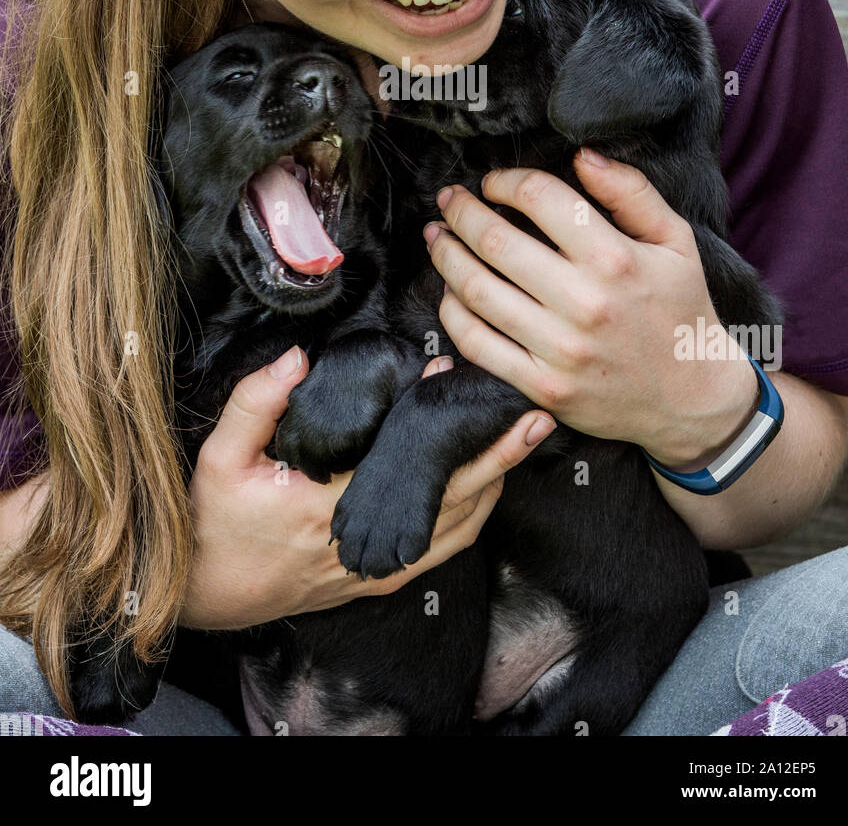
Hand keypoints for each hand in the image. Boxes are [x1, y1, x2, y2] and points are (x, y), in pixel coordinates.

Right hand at [180, 348, 553, 628]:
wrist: (211, 592)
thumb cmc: (216, 523)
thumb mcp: (220, 459)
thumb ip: (256, 404)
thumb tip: (297, 357)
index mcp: (327, 506)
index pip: (397, 458)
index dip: (432, 418)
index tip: (450, 374)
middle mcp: (364, 542)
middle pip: (449, 496)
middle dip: (495, 454)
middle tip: (533, 413)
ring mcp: (380, 565)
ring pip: (457, 524)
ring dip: (494, 480)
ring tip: (526, 439)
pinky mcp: (383, 575)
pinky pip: (445, 546)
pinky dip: (475, 512)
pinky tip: (491, 482)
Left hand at [422, 148, 757, 468]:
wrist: (693, 400)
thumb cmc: (681, 309)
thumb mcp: (676, 241)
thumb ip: (631, 191)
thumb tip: (582, 155)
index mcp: (615, 258)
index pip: (539, 198)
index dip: (506, 181)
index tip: (493, 182)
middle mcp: (584, 302)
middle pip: (495, 240)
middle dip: (461, 212)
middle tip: (449, 200)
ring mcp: (559, 349)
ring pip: (477, 290)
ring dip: (446, 256)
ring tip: (437, 237)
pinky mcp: (542, 386)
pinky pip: (477, 344)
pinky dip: (452, 312)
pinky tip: (450, 291)